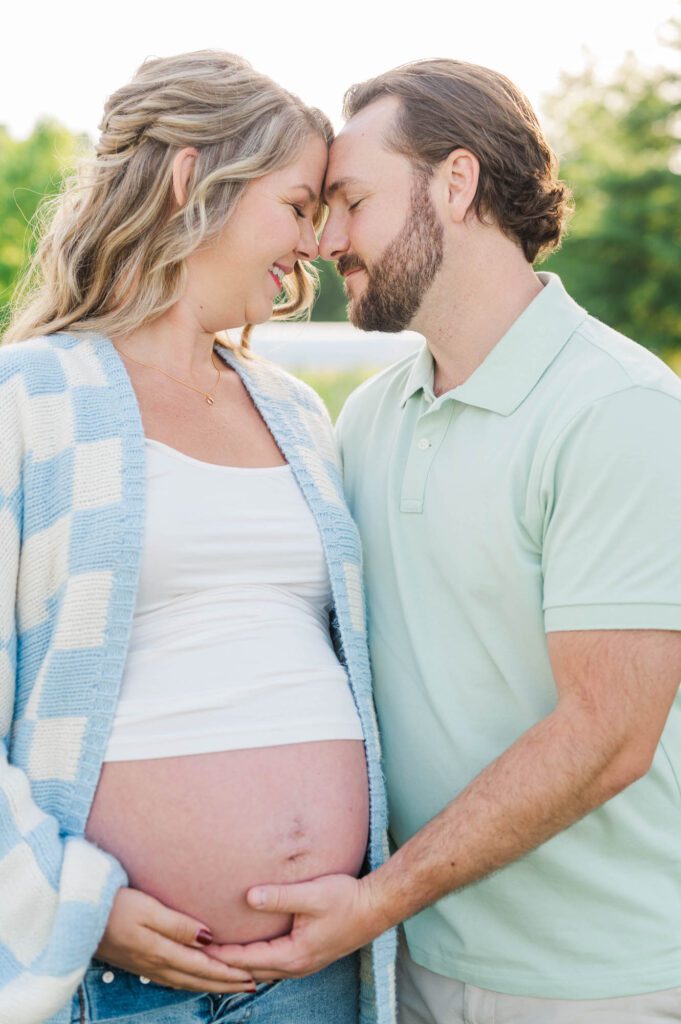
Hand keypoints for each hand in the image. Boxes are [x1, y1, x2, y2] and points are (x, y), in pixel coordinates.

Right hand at [97, 888, 255, 991]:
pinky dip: (190, 980)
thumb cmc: (113, 905)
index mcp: (161, 953)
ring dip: (210, 983)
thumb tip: (210, 938)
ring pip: (185, 981)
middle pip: (198, 978)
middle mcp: (156, 965)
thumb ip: (179, 925)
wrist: (76, 915)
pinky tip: (194, 977)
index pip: (204, 967)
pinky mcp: (137, 962)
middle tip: (251, 984)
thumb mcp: (148, 910)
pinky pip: (172, 978)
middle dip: (226, 983)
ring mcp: (145, 966)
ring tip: (230, 984)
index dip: (229, 973)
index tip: (252, 975)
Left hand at [206, 874, 385, 980]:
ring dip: (237, 965)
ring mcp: (302, 964)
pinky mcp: (306, 956)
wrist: (375, 907)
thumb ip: (279, 897)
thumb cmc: (346, 898)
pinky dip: (253, 960)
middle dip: (223, 965)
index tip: (195, 948)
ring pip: (260, 971)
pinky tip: (244, 950)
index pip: (246, 960)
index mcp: (293, 955)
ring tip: (213, 956)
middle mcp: (295, 966)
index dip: (220, 955)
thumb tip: (248, 897)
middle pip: (249, 972)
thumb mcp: (311, 894)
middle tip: (194, 956)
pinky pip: (271, 964)